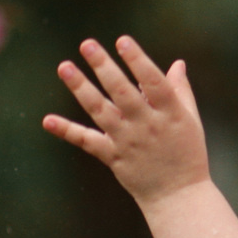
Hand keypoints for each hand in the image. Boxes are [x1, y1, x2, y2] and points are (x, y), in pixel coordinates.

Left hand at [44, 35, 210, 207]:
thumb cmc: (187, 153)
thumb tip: (177, 63)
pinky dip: (67, 131)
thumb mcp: (190, 120)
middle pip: (122, 92)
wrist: (178, 196)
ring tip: (64, 67)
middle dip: (104, 66)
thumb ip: (181, 91)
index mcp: (169, 112)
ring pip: (100, 111)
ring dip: (81, 88)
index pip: (153, 82)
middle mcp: (146, 124)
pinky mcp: (112, 157)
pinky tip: (47, 120)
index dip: (138, 61)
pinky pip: (87, 141)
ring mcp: (127, 141)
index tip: (122, 41)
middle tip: (87, 44)